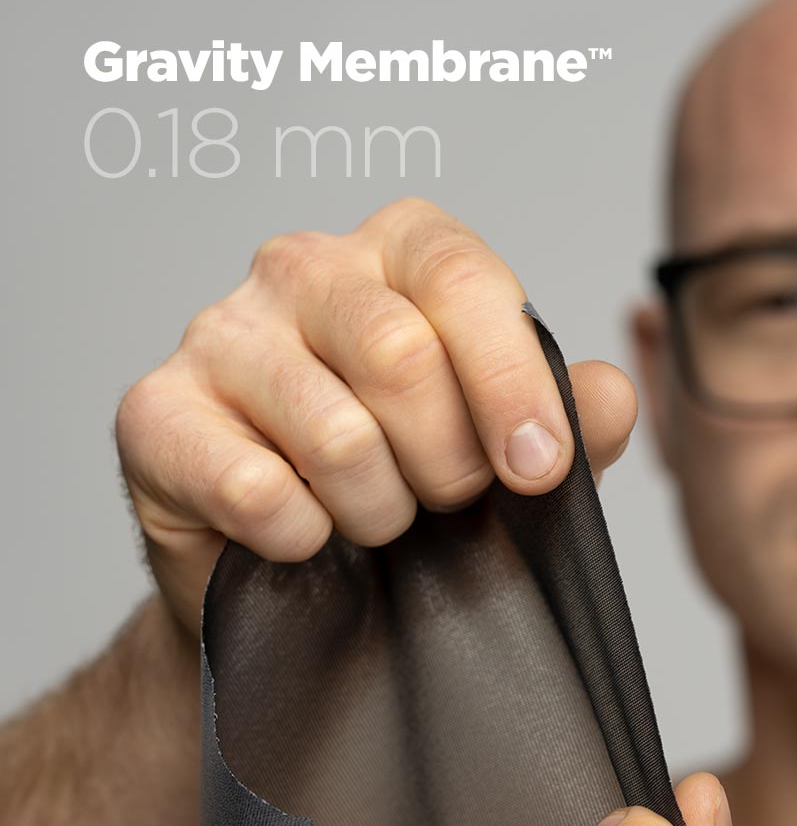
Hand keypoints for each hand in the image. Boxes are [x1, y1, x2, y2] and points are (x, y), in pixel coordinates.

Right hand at [115, 197, 636, 638]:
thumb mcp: (511, 453)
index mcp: (399, 250)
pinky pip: (256, 490)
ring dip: (379, 513)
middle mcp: (303, 267)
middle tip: (443, 503)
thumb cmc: (413, 486)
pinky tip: (305, 538)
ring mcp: (220, 332)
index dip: (513, 388)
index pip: (465, 282)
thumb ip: (571, 420)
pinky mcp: (156, 413)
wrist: (302, 575)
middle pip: (402, 356)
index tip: (538, 472)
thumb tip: (612, 399)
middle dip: (447, 465)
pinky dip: (303, 540)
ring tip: (374, 520)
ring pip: (338, 436)